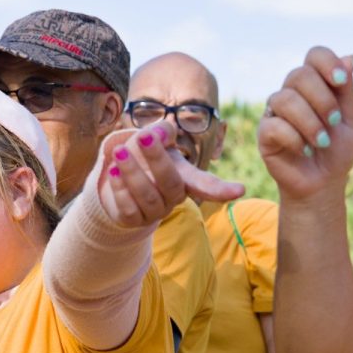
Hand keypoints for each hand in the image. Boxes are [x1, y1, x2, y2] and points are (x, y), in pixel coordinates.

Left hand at [99, 120, 243, 226]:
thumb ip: (161, 131)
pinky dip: (119, 188)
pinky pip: (129, 208)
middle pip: (171, 183)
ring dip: (132, 172)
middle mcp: (173, 197)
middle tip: (144, 137)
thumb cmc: (144, 154)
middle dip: (157, 159)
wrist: (118, 176)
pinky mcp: (134, 220)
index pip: (206, 185)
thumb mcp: (155, 138)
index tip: (240, 190)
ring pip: (147, 196)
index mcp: (185, 178)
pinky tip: (112, 171)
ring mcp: (155, 212)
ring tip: (119, 151)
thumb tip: (159, 133)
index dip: (222, 189)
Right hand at [258, 47, 352, 201]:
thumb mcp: (349, 119)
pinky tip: (304, 150)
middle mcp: (292, 93)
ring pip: (285, 99)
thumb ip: (346, 90)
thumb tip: (351, 57)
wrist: (323, 183)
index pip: (314, 55)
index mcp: (314, 84)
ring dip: (310, 122)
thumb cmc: (335, 150)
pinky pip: (275, 125)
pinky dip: (295, 139)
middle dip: (322, 100)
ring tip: (322, 142)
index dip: (327, 62)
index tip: (342, 81)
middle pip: (299, 74)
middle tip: (335, 122)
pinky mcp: (264, 134)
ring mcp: (275, 112)